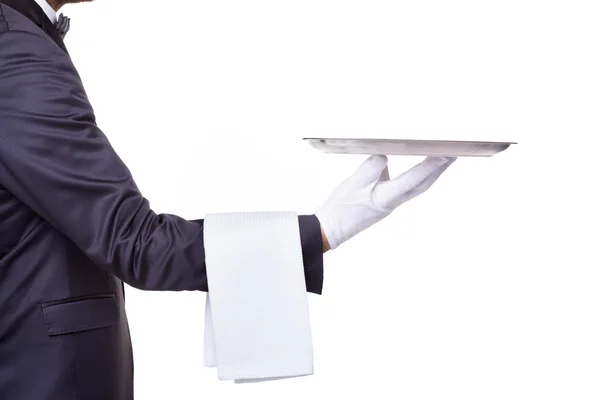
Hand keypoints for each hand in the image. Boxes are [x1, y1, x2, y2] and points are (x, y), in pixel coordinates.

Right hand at [316, 155, 455, 249]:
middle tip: (454, 153)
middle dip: (439, 169)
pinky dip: (415, 176)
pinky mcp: (383, 203)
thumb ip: (372, 167)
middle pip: (422, 185)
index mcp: (386, 198)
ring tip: (442, 159)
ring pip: (415, 187)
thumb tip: (385, 155)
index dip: (431, 166)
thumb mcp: (353, 183)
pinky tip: (415, 169)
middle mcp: (392, 203)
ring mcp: (389, 204)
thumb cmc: (339, 209)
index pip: (413, 179)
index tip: (447, 154)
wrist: (329, 230)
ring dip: (430, 173)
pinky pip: (404, 187)